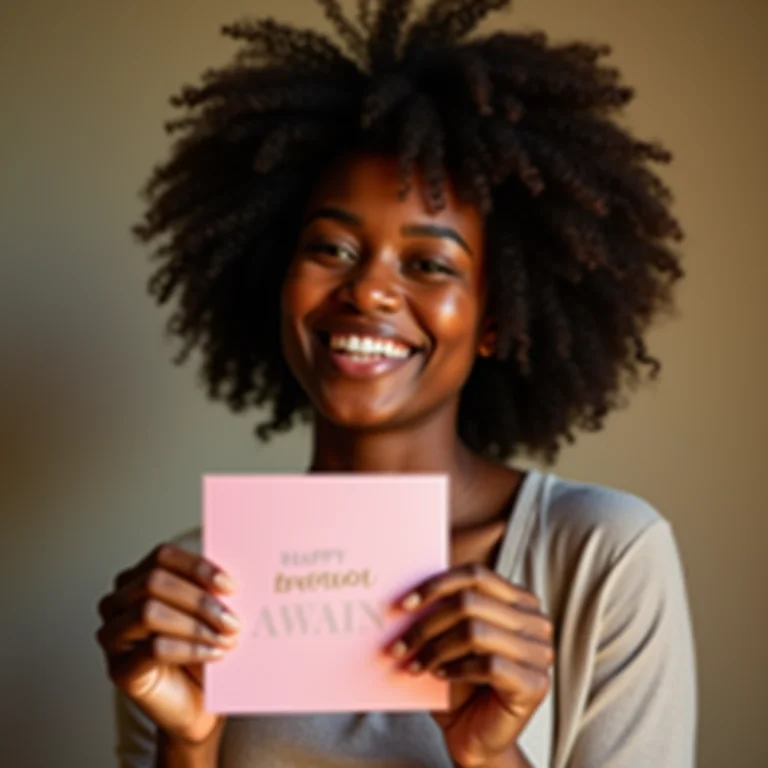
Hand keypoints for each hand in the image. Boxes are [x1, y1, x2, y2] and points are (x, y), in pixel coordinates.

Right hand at [96, 544, 240, 743]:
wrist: (199, 700)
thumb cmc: (204, 646)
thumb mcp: (211, 610)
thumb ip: (213, 588)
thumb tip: (231, 576)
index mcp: (139, 577)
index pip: (162, 556)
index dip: (197, 567)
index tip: (231, 585)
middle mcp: (117, 602)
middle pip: (154, 582)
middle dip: (199, 599)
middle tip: (234, 619)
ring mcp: (113, 636)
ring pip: (148, 612)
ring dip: (195, 624)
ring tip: (228, 637)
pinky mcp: (119, 670)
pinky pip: (153, 649)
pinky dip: (191, 648)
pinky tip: (216, 653)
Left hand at [387, 564, 553, 767]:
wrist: (475, 735)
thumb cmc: (460, 683)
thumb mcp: (450, 638)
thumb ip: (443, 611)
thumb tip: (409, 593)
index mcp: (519, 600)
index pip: (476, 575)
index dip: (437, 584)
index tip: (404, 603)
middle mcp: (535, 621)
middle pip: (470, 602)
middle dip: (427, 623)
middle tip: (399, 645)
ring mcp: (540, 652)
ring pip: (475, 632)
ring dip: (435, 649)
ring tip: (415, 664)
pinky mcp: (535, 683)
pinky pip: (488, 664)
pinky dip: (456, 669)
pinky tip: (440, 676)